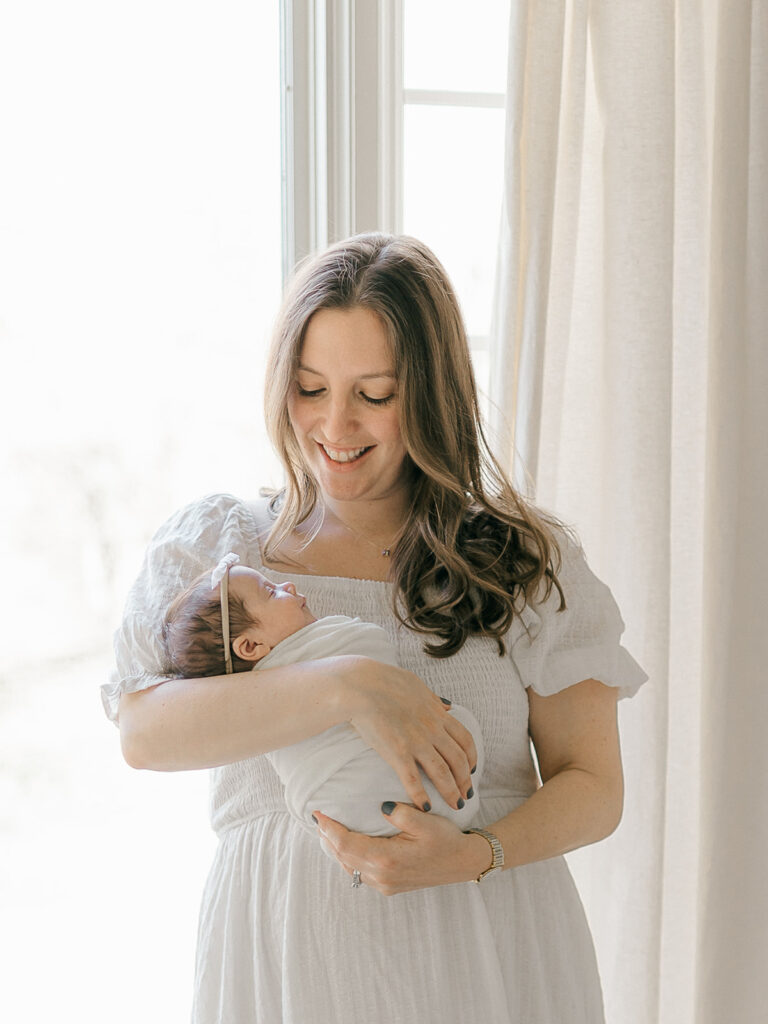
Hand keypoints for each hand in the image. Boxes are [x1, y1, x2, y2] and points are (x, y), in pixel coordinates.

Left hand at [313, 803, 492, 895]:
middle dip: (327, 838)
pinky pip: (359, 873)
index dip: (328, 828)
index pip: (345, 843)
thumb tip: (379, 806)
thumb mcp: (425, 820)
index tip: (317, 813)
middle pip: (342, 857)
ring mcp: (385, 884)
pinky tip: (346, 846)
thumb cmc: (446, 840)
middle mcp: (382, 876)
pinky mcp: (389, 887)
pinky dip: (348, 858)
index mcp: (387, 859)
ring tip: (326, 831)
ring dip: (335, 849)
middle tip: (318, 819)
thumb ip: (399, 812)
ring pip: (348, 867)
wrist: (463, 863)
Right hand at [341, 657, 476, 811]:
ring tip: (455, 805)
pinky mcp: (397, 752)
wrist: (360, 685)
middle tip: (466, 795)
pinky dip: (422, 796)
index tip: (472, 770)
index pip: (465, 740)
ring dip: (451, 791)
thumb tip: (448, 705)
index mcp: (437, 713)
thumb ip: (434, 699)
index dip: (472, 758)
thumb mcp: (417, 685)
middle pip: (458, 760)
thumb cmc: (385, 681)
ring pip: (442, 773)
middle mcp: (432, 729)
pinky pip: (413, 779)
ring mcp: (416, 741)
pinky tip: (426, 807)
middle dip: (465, 780)